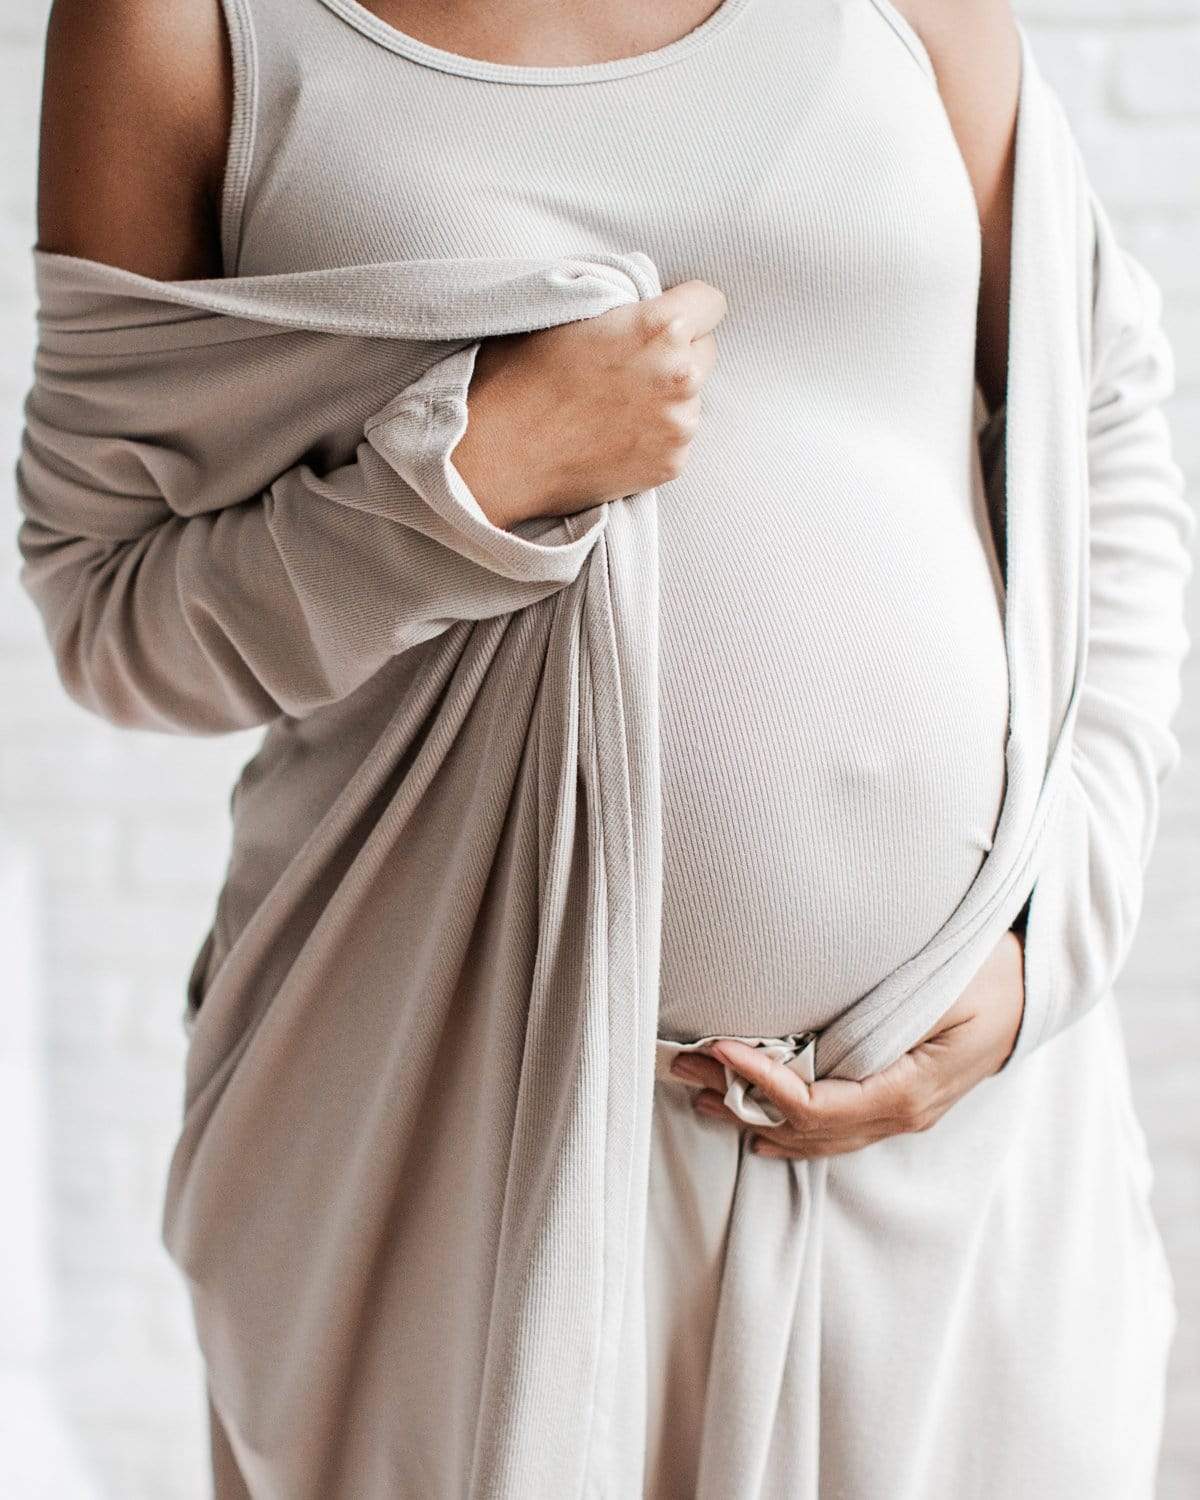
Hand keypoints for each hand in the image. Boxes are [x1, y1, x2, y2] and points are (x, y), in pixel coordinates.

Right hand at [450, 278, 727, 529]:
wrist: (497, 454)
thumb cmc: (519, 376)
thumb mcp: (567, 312)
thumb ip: (620, 303)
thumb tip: (639, 299)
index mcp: (660, 326)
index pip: (711, 303)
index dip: (685, 308)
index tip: (663, 319)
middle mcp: (680, 375)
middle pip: (706, 351)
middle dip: (677, 353)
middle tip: (629, 365)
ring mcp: (679, 425)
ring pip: (692, 398)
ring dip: (666, 398)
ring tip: (614, 406)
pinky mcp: (671, 464)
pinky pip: (677, 439)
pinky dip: (654, 436)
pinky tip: (613, 436)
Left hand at [670, 929, 1025, 1159]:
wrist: (1040, 985)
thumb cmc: (993, 973)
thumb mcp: (946, 983)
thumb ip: (884, 1009)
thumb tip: (814, 1019)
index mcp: (908, 1092)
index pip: (815, 1107)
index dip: (761, 1084)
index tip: (720, 1048)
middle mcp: (900, 1115)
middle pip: (803, 1129)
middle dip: (739, 1099)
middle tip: (684, 1065)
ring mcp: (901, 1116)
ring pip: (814, 1138)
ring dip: (753, 1116)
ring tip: (700, 1093)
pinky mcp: (898, 1102)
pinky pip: (834, 1130)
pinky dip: (787, 1127)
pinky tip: (756, 1127)